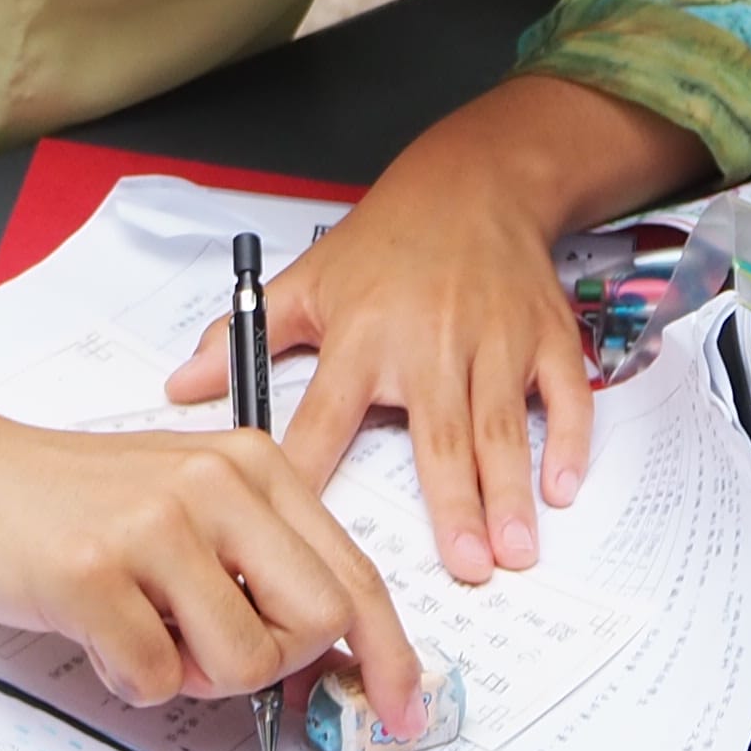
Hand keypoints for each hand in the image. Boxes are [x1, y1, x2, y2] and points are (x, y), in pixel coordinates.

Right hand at [0, 403, 420, 730]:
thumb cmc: (79, 499)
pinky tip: (99, 631)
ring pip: (242, 661)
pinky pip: (157, 677)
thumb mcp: (191, 500)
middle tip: (216, 653)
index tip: (401, 706)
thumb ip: (265, 559)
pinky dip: (131, 677)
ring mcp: (154, 525)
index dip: (388, 653)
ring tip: (146, 630)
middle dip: (277, 665)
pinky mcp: (94, 572)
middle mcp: (214, 483)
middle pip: (316, 621)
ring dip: (195, 675)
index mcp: (252, 462)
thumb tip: (341, 651)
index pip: (354, 572)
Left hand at [168, 144, 592, 587]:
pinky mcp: (545, 334)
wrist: (472, 182)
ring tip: (514, 552)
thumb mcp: (308, 280)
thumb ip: (245, 338)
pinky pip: (564, 392)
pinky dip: (570, 439)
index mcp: (362, 333)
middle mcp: (429, 339)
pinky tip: (565, 488)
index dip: (313, 466)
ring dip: (510, 489)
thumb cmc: (386, 242)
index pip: (328, 413)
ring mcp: (493, 338)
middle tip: (465, 568)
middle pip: (439, 430)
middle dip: (454, 502)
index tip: (305, 527)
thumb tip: (180, 388)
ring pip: (502, 423)